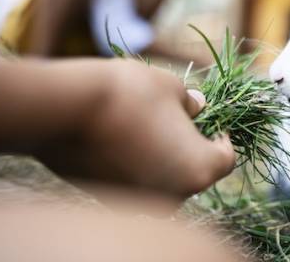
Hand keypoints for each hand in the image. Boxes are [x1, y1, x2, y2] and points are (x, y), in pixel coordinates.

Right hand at [37, 59, 235, 198]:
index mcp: (199, 170)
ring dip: (163, 156)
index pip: (225, 158)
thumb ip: (191, 105)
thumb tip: (198, 108)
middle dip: (191, 145)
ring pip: (164, 179)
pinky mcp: (110, 199)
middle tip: (179, 117)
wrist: (63, 111)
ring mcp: (140, 202)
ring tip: (147, 123)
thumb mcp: (172, 88)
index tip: (213, 119)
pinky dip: (136, 164)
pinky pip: (135, 182)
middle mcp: (174, 196)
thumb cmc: (129, 94)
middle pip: (194, 172)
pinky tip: (121, 137)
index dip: (223, 135)